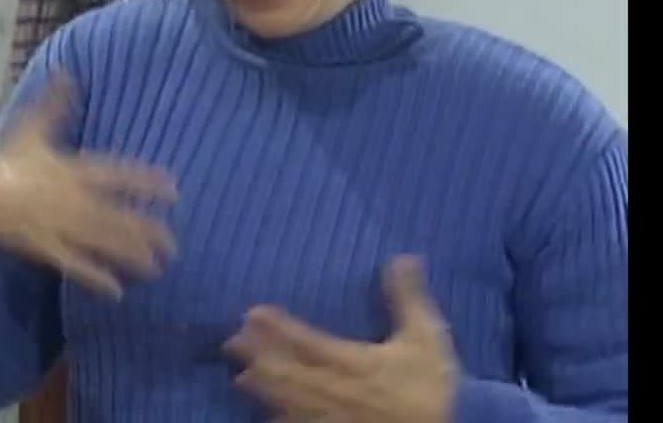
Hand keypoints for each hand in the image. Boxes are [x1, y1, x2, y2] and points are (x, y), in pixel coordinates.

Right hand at [0, 72, 178, 298]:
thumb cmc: (10, 160)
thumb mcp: (31, 129)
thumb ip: (54, 105)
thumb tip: (65, 73)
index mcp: (69, 169)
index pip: (113, 174)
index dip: (143, 181)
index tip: (172, 187)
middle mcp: (67, 199)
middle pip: (111, 216)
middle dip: (143, 230)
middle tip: (173, 243)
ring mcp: (56, 225)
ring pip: (97, 242)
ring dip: (127, 255)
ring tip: (157, 267)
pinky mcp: (43, 246)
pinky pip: (71, 264)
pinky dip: (93, 277)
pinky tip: (116, 291)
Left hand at [223, 256, 458, 422]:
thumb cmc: (432, 384)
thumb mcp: (426, 336)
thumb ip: (408, 297)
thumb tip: (404, 256)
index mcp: (357, 363)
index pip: (309, 343)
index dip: (279, 329)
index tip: (252, 313)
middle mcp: (339, 391)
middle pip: (290, 375)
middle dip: (259, 358)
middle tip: (230, 343)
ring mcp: (334, 419)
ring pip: (291, 404)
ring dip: (264, 390)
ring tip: (239, 377)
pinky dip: (281, 422)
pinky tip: (266, 416)